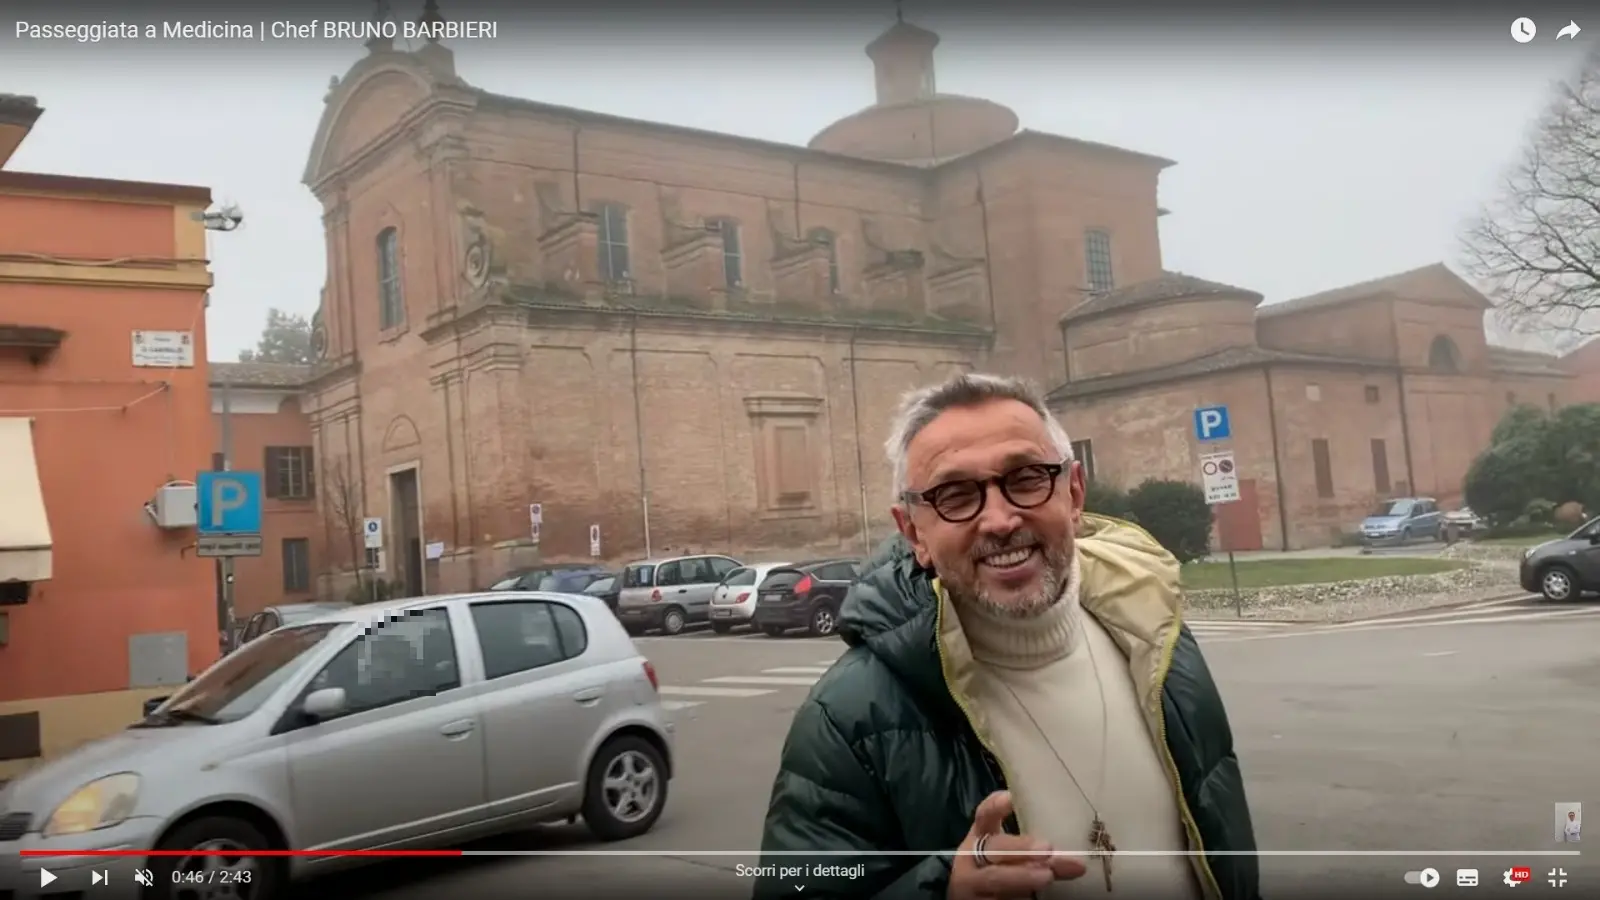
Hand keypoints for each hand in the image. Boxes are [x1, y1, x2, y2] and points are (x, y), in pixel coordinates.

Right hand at [948, 791, 1085, 899]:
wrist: (970, 895)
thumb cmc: (997, 868)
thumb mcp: (1010, 855)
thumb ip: (1038, 854)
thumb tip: (1077, 865)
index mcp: (980, 836)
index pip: (984, 816)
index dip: (995, 806)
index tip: (1011, 797)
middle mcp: (972, 858)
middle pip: (993, 848)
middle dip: (1019, 848)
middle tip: (1046, 849)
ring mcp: (973, 883)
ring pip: (995, 877)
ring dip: (1021, 875)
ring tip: (1047, 875)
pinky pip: (998, 898)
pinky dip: (1019, 896)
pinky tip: (1035, 897)